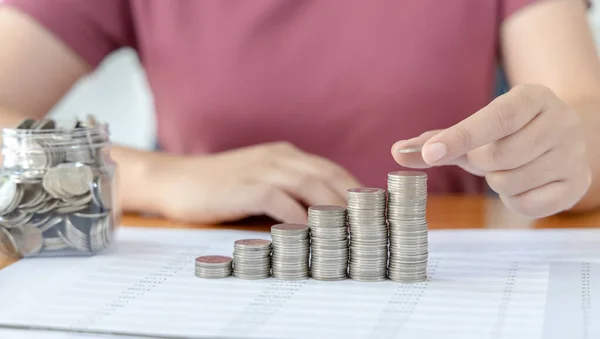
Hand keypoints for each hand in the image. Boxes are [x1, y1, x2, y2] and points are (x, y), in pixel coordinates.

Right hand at [150, 142, 360, 223]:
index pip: (330, 170)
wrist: (175, 180)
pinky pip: (281, 201)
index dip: (354, 189)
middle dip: (353, 200)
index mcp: (285, 155)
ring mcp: (262, 169)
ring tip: (353, 231)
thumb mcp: (258, 181)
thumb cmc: (219, 187)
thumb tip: (317, 215)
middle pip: (327, 176)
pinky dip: (299, 217)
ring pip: (310, 185)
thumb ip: (285, 191)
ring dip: (334, 208)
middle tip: (373, 225)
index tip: (373, 211)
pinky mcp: (246, 186)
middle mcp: (279, 157)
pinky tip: (311, 233)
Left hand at [391, 84, 591, 217]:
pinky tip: (523, 184)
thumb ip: (436, 140)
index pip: (495, 119)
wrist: (559, 139)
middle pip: (499, 156)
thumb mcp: (475, 130)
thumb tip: (396, 152)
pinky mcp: (578, 185)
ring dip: (497, 182)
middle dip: (480, 163)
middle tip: (487, 157)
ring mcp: (574, 154)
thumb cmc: (508, 133)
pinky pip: (528, 205)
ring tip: (509, 168)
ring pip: (511, 182)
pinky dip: (514, 200)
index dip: (460, 137)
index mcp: (533, 97)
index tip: (429, 154)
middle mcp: (561, 121)